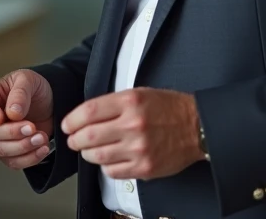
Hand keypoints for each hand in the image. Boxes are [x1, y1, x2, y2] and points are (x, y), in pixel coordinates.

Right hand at [0, 69, 54, 169]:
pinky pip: (14, 162)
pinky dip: (29, 158)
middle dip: (12, 132)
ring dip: (23, 146)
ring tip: (41, 137)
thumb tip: (13, 112)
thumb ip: (20, 93)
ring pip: (1, 150)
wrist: (46, 103)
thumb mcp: (27, 80)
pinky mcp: (8, 154)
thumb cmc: (31, 88)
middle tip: (32, 127)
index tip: (1, 118)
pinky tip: (43, 148)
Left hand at [62, 88, 203, 180]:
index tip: (67, 125)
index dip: (72, 120)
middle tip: (73, 140)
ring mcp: (139, 149)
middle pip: (88, 136)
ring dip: (87, 154)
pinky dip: (105, 166)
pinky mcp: (145, 167)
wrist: (197, 126)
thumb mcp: (140, 93)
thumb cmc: (169, 108)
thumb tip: (86, 115)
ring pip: (97, 156)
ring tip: (88, 150)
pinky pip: (113, 171)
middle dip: (74, 140)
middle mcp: (133, 125)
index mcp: (130, 102)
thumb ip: (113, 103)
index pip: (88, 112)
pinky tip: (107, 159)